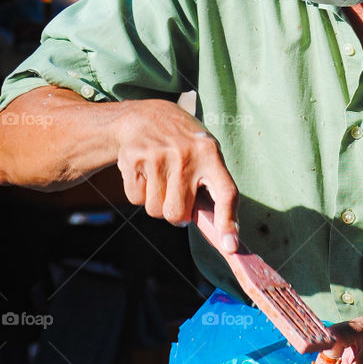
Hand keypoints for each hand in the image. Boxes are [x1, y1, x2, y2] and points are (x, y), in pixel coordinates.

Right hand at [114, 100, 239, 250]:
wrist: (144, 117)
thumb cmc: (183, 145)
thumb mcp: (205, 154)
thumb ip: (212, 187)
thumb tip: (223, 234)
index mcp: (210, 153)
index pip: (226, 192)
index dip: (228, 221)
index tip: (230, 246)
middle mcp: (185, 155)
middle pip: (177, 214)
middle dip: (176, 215)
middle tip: (177, 197)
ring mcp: (157, 156)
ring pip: (155, 210)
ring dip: (157, 203)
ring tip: (161, 179)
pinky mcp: (133, 158)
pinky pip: (136, 199)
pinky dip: (139, 193)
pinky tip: (145, 173)